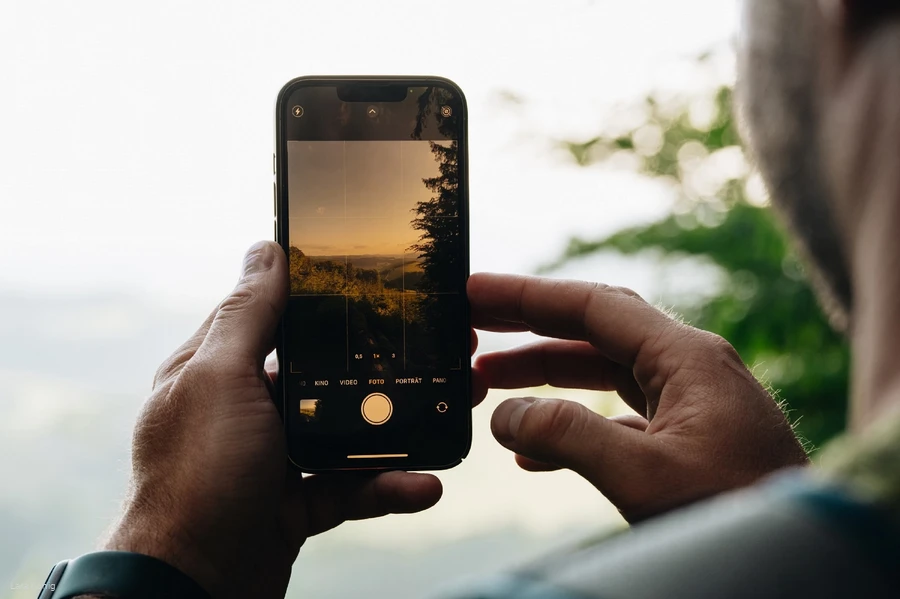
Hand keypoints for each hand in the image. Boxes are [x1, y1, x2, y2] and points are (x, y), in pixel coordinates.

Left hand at [104, 242, 441, 598]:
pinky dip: (388, 487)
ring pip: (346, 431)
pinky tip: (424, 484)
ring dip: (396, 430)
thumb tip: (264, 250)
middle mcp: (244, 409)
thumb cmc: (196, 477)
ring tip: (448, 414)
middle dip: (378, 366)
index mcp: (219, 370)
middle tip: (435, 351)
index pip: (274, 317)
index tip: (379, 284)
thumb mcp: (220, 379)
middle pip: (322, 374)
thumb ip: (248, 317)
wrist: (191, 586)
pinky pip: (351, 486)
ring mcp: (272, 459)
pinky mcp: (295, 504)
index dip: (322, 298)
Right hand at [469, 273, 808, 522]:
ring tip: (487, 384)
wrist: (801, 566)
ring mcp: (690, 404)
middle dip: (528, 330)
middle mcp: (688, 368)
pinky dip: (571, 426)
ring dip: (544, 379)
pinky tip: (533, 451)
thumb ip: (567, 438)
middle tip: (472, 326)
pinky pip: (616, 419)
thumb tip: (504, 416)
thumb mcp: (643, 476)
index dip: (527, 295)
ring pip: (601, 374)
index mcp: (686, 357)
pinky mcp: (687, 440)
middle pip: (592, 332)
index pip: (592, 305)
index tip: (475, 291)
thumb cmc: (738, 514)